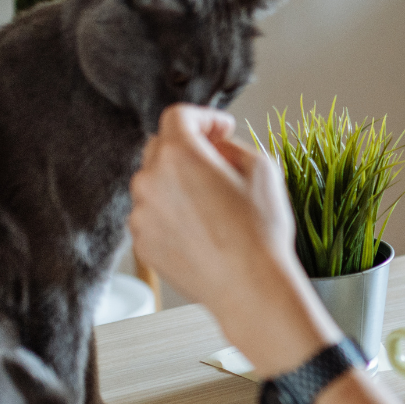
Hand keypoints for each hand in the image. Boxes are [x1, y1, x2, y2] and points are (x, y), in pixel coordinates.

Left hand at [129, 104, 337, 376]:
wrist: (249, 288)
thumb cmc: (259, 232)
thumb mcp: (262, 169)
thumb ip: (231, 146)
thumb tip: (217, 148)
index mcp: (178, 155)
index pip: (178, 116)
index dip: (204, 117)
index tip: (221, 129)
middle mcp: (150, 181)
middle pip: (161, 147)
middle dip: (188, 149)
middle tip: (218, 163)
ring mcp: (142, 214)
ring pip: (154, 183)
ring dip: (178, 183)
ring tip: (213, 204)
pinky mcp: (143, 243)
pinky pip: (153, 215)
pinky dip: (172, 214)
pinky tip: (202, 229)